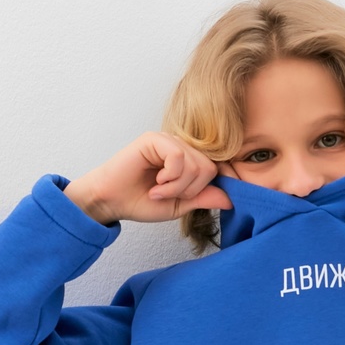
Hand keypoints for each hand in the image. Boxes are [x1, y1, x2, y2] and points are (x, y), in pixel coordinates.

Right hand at [64, 132, 232, 224]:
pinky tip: (155, 182)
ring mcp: (168, 140)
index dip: (208, 187)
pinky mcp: (155, 139)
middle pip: (209, 168)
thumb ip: (204, 199)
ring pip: (195, 164)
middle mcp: (181, 147)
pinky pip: (178, 157)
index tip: (191, 198)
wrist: (112, 201)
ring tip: (158, 191)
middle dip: (189, 190)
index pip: (216, 169)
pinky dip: (169, 177)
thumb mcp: (180, 205)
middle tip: (167, 196)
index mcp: (189, 160)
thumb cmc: (141, 202)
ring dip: (177, 186)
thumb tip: (232, 199)